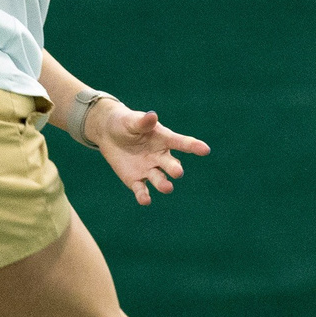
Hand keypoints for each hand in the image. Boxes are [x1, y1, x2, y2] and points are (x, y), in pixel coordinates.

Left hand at [91, 101, 209, 205]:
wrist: (109, 134)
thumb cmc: (126, 124)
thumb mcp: (132, 121)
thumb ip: (143, 122)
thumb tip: (152, 116)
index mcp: (164, 140)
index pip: (182, 143)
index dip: (194, 146)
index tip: (205, 150)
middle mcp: (160, 157)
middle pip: (171, 165)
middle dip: (174, 169)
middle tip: (177, 172)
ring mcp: (149, 170)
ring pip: (159, 180)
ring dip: (163, 184)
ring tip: (167, 188)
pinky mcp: (136, 181)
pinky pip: (141, 190)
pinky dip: (143, 196)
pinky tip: (145, 200)